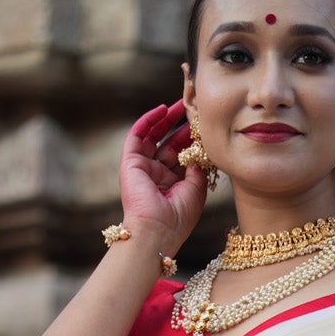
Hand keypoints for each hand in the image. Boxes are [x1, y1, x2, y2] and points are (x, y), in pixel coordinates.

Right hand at [118, 100, 207, 258]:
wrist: (156, 230)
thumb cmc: (178, 217)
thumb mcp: (197, 190)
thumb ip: (198, 167)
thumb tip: (201, 148)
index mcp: (173, 184)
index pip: (183, 156)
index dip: (192, 139)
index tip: (204, 125)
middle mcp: (157, 175)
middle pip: (169, 143)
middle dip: (180, 126)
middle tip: (192, 109)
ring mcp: (143, 168)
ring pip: (153, 136)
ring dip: (165, 120)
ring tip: (179, 105)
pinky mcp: (130, 163)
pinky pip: (137, 136)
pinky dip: (148, 121)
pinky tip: (161, 110)